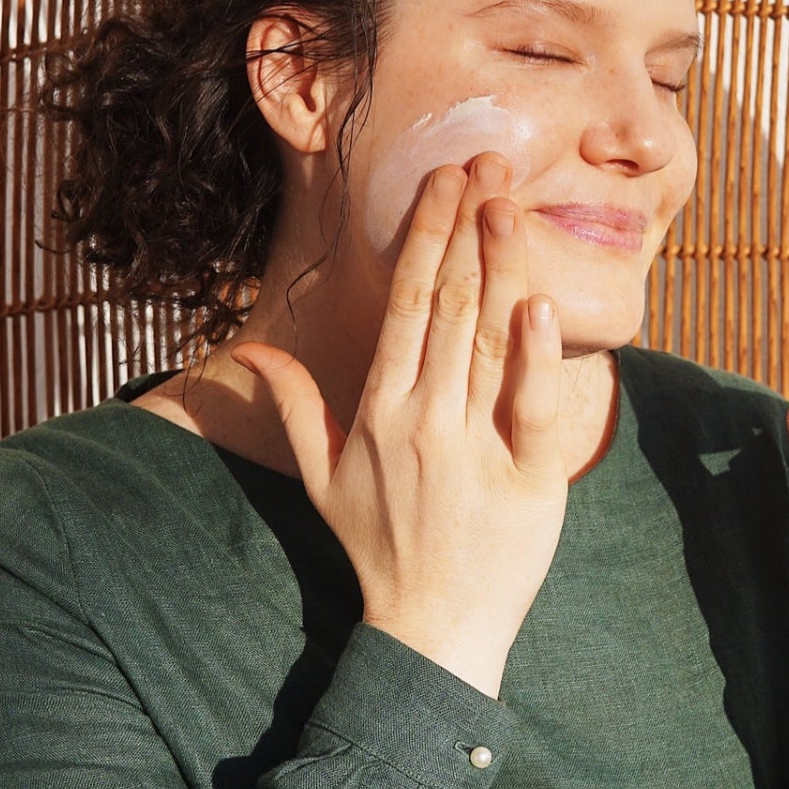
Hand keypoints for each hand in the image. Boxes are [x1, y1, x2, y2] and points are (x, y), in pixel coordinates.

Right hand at [231, 154, 566, 697]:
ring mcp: (473, 450)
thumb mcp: (324, 478)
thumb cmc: (379, 550)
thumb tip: (248, 355)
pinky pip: (530, 410)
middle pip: (448, 304)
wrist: (431, 631)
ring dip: (498, 264)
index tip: (445, 177)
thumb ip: (292, 408)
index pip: (407, 302)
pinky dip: (535, 358)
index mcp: (378, 410)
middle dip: (466, 224)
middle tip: (487, 158)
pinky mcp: (527, 481)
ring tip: (511, 200)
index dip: (427, 234)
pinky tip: (539, 305)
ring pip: (486, 341)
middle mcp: (422, 420)